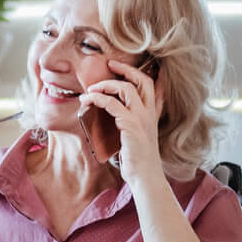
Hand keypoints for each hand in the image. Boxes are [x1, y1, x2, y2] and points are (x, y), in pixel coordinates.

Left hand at [79, 61, 162, 183]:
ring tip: (90, 90)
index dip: (138, 72)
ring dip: (105, 84)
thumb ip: (128, 124)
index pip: (153, 85)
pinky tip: (88, 101)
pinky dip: (98, 98)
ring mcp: (141, 118)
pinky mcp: (131, 125)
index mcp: (152, 114)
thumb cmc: (138, 161)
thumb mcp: (136, 138)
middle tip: (109, 64)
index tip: (121, 66)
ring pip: (126, 88)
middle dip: (125, 69)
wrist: (145, 176)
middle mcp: (149, 113)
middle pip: (142, 80)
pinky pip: (112, 104)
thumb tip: (109, 116)